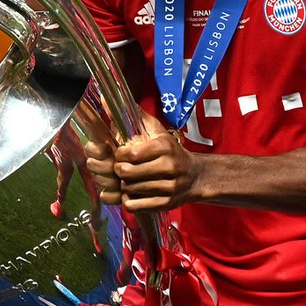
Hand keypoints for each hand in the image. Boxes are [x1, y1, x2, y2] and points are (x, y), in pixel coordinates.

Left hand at [85, 112, 202, 211]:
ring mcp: (168, 187)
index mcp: (164, 147)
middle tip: (121, 169)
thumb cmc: (172, 152)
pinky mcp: (166, 204)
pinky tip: (133, 194)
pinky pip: (135, 205)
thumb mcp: (159, 132)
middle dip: (118, 171)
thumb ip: (136, 116)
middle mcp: (168, 167)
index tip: (121, 154)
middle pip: (127, 173)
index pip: (131, 154)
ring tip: (128, 180)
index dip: (119, 155)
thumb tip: (108, 99)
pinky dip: (129, 200)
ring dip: (124, 185)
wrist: (196, 176)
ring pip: (129, 189)